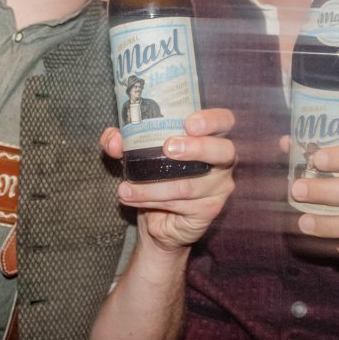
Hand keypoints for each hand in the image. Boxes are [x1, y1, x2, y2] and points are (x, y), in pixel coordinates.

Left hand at [100, 108, 234, 251]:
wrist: (158, 219)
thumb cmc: (154, 175)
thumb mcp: (135, 153)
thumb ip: (122, 141)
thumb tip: (114, 140)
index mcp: (210, 136)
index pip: (224, 121)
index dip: (212, 120)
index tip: (189, 123)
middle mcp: (222, 161)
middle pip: (224, 151)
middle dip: (197, 148)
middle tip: (168, 148)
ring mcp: (219, 187)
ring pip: (190, 184)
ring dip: (154, 186)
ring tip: (126, 187)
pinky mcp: (210, 209)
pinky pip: (182, 204)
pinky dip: (152, 199)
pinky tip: (133, 198)